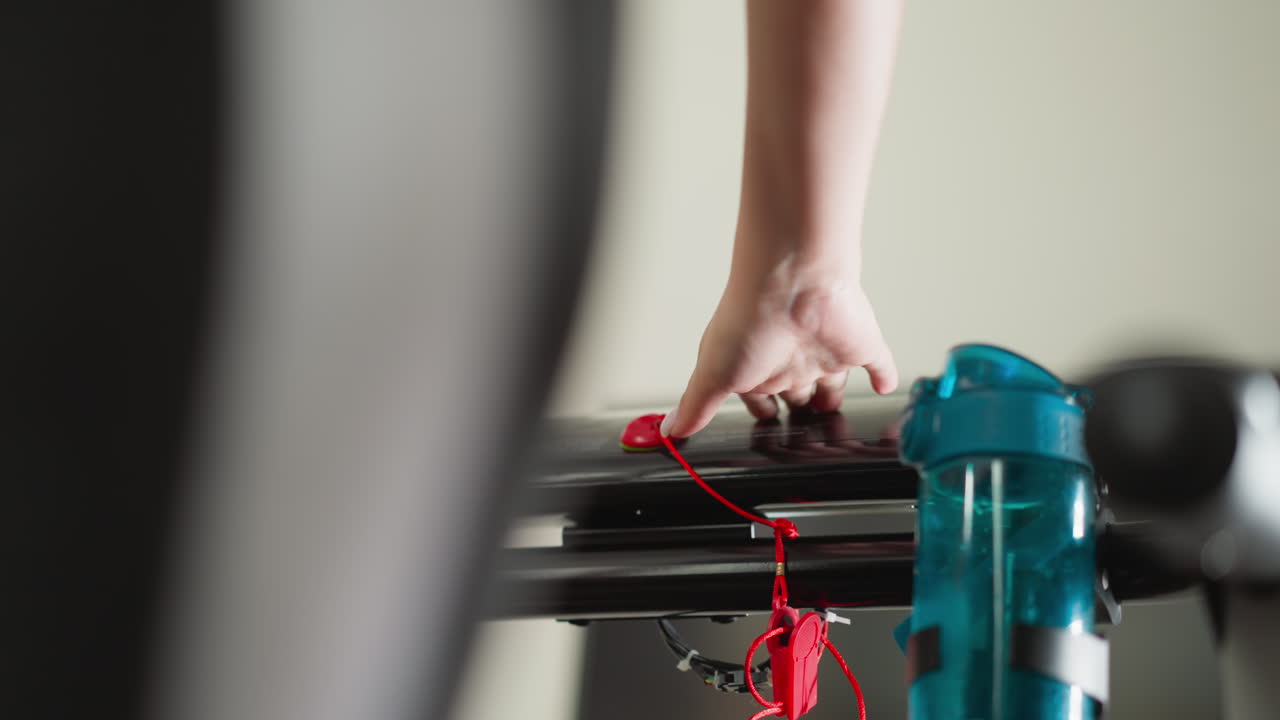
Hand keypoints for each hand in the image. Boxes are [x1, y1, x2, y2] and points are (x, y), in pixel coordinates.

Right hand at [660, 261, 896, 438]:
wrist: (792, 283)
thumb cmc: (749, 318)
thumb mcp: (712, 374)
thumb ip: (695, 406)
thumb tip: (669, 430)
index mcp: (756, 366)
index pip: (760, 399)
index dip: (763, 416)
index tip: (766, 431)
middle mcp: (790, 358)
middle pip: (797, 393)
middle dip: (799, 412)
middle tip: (803, 433)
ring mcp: (826, 350)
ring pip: (833, 382)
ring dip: (834, 399)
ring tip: (834, 419)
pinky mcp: (860, 344)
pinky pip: (877, 363)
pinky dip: (883, 375)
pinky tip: (885, 384)